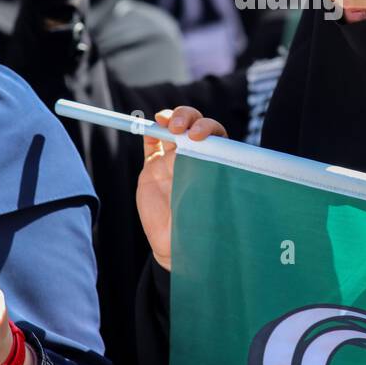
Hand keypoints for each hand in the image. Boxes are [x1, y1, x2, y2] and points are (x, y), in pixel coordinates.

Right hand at [136, 107, 226, 270]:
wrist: (176, 246)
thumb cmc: (201, 225)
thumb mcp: (211, 201)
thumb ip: (211, 181)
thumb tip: (217, 163)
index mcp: (215, 161)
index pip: (215, 134)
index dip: (207, 128)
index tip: (198, 136)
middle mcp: (195, 157)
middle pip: (193, 125)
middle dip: (186, 118)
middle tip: (179, 127)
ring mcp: (173, 161)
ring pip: (171, 129)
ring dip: (168, 119)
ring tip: (163, 121)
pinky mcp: (153, 169)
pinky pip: (151, 144)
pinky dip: (148, 132)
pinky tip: (148, 128)